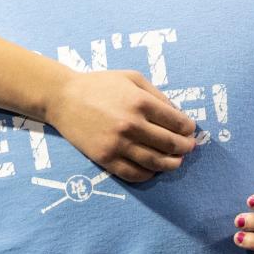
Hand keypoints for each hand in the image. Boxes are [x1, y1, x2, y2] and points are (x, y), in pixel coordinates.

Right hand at [45, 69, 196, 182]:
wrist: (63, 98)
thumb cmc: (100, 84)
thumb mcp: (132, 78)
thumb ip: (157, 95)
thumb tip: (177, 115)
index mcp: (140, 102)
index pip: (176, 122)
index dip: (188, 128)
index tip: (190, 130)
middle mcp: (131, 125)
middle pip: (170, 144)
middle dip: (185, 147)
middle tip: (190, 147)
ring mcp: (117, 144)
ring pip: (155, 162)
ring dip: (172, 164)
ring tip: (177, 161)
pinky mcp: (105, 158)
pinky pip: (134, 174)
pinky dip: (149, 174)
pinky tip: (154, 169)